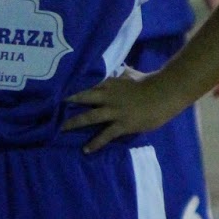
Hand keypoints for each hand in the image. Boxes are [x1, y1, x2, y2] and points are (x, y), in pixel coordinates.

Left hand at [61, 70, 179, 153]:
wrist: (165, 93)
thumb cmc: (151, 83)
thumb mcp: (133, 75)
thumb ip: (123, 73)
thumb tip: (120, 68)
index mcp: (111, 83)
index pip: (89, 85)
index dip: (75, 90)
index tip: (61, 92)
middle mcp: (108, 96)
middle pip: (84, 98)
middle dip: (69, 103)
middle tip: (53, 109)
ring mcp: (114, 111)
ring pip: (90, 117)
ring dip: (74, 123)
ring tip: (61, 129)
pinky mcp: (122, 124)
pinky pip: (105, 135)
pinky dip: (95, 143)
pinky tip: (85, 150)